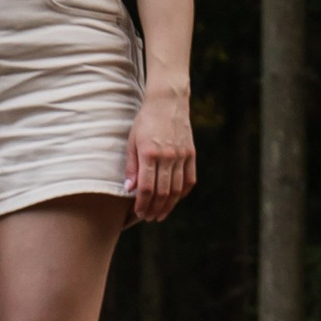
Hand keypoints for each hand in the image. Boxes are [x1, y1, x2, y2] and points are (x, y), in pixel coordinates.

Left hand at [124, 87, 195, 224]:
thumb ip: (131, 166)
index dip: (142, 204)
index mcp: (149, 153)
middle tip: (148, 218)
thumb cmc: (145, 121)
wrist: (168, 102)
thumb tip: (129, 189)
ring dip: (169, 205)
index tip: (138, 212)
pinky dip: (182, 192)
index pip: (146, 188)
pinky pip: (189, 179)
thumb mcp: (132, 141)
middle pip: (163, 192)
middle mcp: (168, 156)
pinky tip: (175, 199)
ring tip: (160, 214)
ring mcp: (182, 155)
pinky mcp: (192, 153)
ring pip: (177, 189)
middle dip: (154, 209)